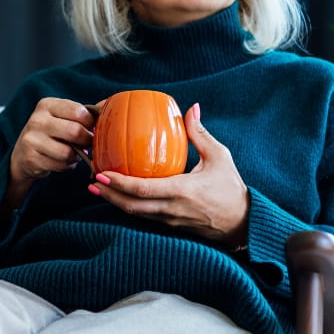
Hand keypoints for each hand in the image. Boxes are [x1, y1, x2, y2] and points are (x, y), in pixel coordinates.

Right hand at [6, 98, 97, 207]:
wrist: (22, 155)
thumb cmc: (51, 134)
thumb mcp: (64, 117)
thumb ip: (86, 112)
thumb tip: (114, 103)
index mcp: (47, 104)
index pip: (79, 111)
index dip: (91, 123)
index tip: (91, 129)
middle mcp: (37, 120)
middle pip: (74, 132)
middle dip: (86, 141)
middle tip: (87, 144)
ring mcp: (31, 140)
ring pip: (68, 152)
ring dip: (76, 156)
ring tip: (73, 153)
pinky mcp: (30, 158)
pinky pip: (60, 165)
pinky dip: (66, 166)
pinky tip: (62, 161)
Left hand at [87, 103, 248, 248]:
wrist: (242, 223)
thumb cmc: (231, 188)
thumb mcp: (219, 157)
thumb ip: (200, 134)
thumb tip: (191, 108)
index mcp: (181, 191)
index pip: (143, 190)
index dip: (119, 183)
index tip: (102, 172)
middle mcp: (171, 209)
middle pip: (131, 205)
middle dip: (108, 194)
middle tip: (91, 181)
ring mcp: (169, 220)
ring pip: (135, 213)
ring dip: (114, 201)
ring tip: (98, 187)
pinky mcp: (170, 225)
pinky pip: (144, 215)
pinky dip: (128, 205)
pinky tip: (118, 194)